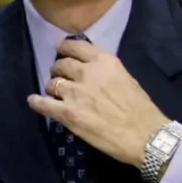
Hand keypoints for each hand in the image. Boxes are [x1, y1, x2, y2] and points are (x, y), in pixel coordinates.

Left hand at [27, 39, 168, 167]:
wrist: (147, 136)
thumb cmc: (141, 109)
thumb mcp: (125, 78)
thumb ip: (105, 71)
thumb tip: (88, 70)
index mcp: (104, 61)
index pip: (74, 46)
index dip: (64, 48)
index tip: (60, 50)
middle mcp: (87, 73)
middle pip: (60, 64)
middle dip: (58, 70)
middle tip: (60, 77)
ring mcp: (75, 93)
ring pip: (51, 83)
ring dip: (52, 87)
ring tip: (55, 93)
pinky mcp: (67, 113)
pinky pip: (42, 104)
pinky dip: (36, 102)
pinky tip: (34, 101)